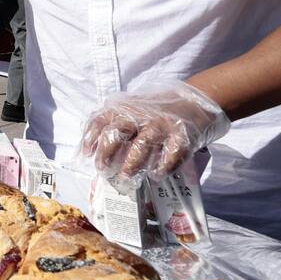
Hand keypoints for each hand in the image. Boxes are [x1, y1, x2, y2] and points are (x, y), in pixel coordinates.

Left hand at [79, 80, 230, 187]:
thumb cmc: (154, 112)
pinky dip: (163, 166)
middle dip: (107, 153)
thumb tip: (91, 152)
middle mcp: (140, 115)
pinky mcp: (182, 135)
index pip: (101, 120)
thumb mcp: (129, 111)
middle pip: (117, 133)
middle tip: (104, 170)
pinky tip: (156, 175)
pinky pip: (172, 153)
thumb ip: (113, 124)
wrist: (193, 102)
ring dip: (132, 164)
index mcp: (124, 108)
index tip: (87, 155)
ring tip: (126, 177)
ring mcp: (161, 124)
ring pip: (142, 145)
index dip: (91, 137)